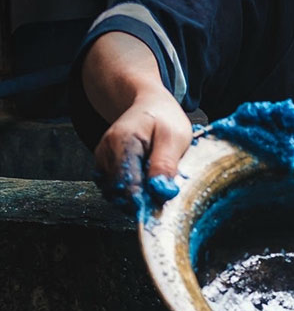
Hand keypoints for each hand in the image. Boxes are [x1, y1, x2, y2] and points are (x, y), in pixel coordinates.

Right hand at [93, 90, 192, 213]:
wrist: (149, 106)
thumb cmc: (164, 120)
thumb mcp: (175, 138)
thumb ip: (166, 164)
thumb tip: (161, 192)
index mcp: (122, 141)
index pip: (127, 183)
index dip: (144, 200)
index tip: (161, 203)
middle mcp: (105, 152)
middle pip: (119, 192)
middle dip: (141, 200)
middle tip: (162, 191)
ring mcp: (102, 161)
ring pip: (116, 195)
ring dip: (136, 197)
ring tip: (154, 180)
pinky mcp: (103, 168)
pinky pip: (115, 191)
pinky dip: (130, 193)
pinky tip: (144, 181)